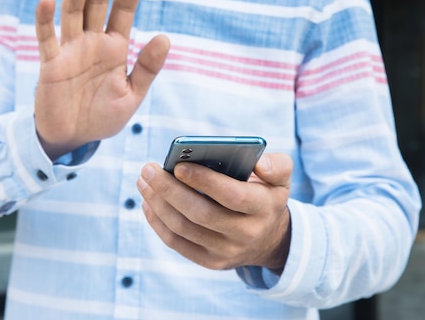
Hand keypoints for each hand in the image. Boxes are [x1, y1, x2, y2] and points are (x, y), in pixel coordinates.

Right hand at [34, 0, 169, 158]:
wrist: (73, 139)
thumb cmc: (102, 116)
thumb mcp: (132, 95)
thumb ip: (147, 68)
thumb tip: (165, 37)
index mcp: (115, 48)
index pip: (124, 10)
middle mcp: (92, 42)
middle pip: (97, 2)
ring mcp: (70, 50)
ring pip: (73, 12)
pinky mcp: (50, 64)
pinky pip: (46, 39)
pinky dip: (45, 20)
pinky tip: (47, 0)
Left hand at [137, 153, 292, 271]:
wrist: (269, 238)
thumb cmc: (265, 195)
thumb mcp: (280, 178)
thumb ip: (276, 164)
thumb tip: (257, 162)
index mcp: (263, 207)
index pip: (232, 196)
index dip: (204, 181)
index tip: (178, 165)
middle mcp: (247, 233)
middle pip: (201, 214)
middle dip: (170, 190)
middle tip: (148, 169)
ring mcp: (227, 252)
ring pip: (184, 228)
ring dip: (158, 203)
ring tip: (143, 181)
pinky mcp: (210, 262)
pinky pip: (177, 243)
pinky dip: (158, 222)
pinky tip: (148, 202)